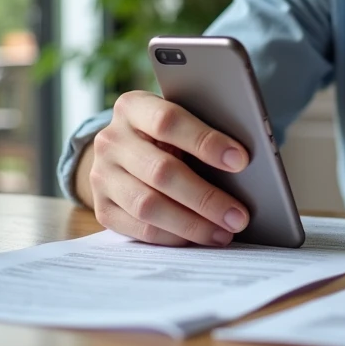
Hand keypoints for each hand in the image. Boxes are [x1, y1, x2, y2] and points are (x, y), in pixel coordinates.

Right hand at [84, 90, 251, 246]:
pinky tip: (200, 239)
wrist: (125, 150)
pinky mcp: (102, 208)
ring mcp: (101, 176)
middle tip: (239, 215)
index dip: (206, 141)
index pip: (169, 121)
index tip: (241, 161)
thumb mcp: (181, 120)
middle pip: (161, 171)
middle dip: (206, 197)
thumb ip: (204, 131)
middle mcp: (110, 140)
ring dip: (193, 224)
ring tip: (224, 232)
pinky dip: (174, 237)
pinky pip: (139, 229)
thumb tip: (242, 163)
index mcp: (133, 106)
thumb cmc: (169, 133)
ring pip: (148, 205)